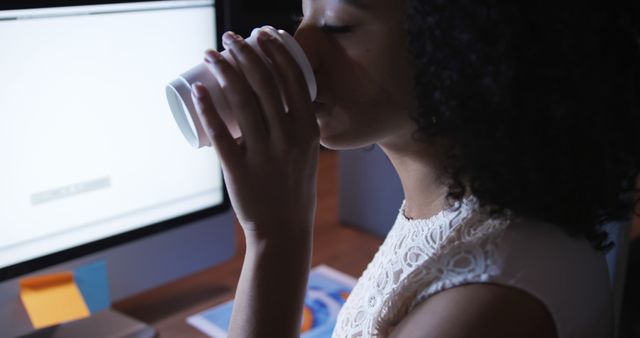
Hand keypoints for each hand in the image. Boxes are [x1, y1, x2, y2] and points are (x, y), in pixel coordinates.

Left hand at [191, 30, 319, 239]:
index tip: (259, 35)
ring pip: (242, 103)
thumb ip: (298, 125)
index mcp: (307, 130)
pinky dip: (208, 109)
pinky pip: (222, 135)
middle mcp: (288, 139)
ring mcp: (264, 154)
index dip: (274, 52)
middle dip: (244, 53)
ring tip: (211, 55)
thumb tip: (281, 98)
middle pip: (264, 85)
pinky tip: (198, 90)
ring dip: (224, 71)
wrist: (284, 229)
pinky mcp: (239, 169)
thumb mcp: (307, 152)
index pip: (292, 80)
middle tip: (229, 39)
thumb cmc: (294, 186)